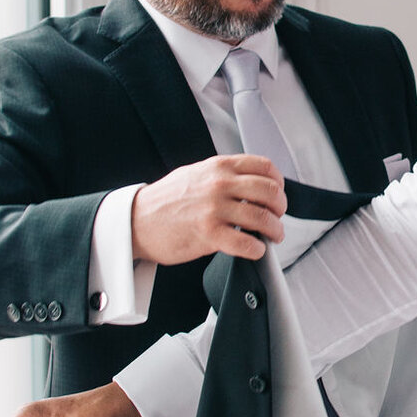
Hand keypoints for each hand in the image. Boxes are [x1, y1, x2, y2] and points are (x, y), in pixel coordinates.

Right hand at [131, 154, 286, 264]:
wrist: (136, 221)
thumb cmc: (165, 200)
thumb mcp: (196, 173)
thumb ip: (223, 174)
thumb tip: (252, 182)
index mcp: (218, 166)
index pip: (264, 167)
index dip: (278, 183)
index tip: (277, 195)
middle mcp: (219, 184)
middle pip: (269, 192)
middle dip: (280, 208)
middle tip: (277, 218)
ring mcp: (214, 209)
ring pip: (262, 218)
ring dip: (275, 230)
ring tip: (272, 236)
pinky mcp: (208, 234)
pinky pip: (246, 243)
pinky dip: (257, 249)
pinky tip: (255, 250)